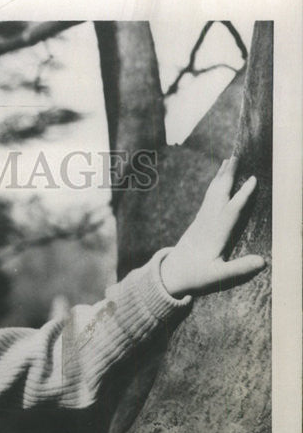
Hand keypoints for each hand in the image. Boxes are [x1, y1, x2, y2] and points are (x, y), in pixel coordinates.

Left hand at [159, 156, 265, 298]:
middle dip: (228, 175)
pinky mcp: (197, 223)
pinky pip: (208, 198)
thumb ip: (238, 269)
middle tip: (236, 155)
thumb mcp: (217, 277)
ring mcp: (201, 221)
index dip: (243, 195)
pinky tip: (218, 180)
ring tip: (228, 160)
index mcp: (215, 234)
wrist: (169, 276)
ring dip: (221, 176)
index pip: (231, 211)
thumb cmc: (195, 277)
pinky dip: (215, 186)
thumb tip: (262, 262)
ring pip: (212, 193)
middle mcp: (207, 223)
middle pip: (219, 194)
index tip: (254, 179)